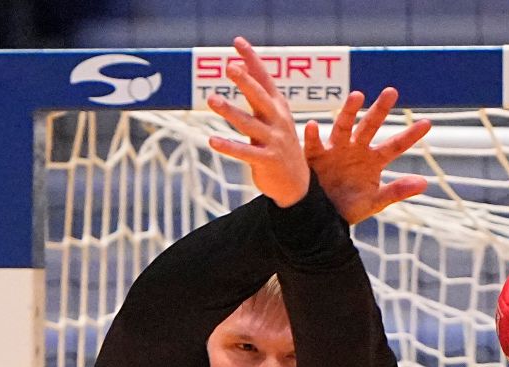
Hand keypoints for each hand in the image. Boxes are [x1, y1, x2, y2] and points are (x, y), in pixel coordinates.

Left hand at [206, 37, 309, 208]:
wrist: (297, 184)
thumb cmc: (279, 144)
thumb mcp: (273, 116)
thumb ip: (258, 93)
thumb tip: (241, 65)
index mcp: (278, 107)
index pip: (264, 79)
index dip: (252, 59)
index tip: (237, 42)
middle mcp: (278, 121)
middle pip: (260, 98)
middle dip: (245, 82)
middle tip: (229, 67)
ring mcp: (274, 141)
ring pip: (249, 124)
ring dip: (230, 111)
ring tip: (211, 99)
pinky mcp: (267, 161)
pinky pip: (245, 152)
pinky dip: (229, 146)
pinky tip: (212, 140)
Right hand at [303, 87, 430, 223]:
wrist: (322, 217)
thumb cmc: (350, 207)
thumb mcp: (375, 201)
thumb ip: (397, 191)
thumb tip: (424, 183)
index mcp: (373, 160)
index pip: (395, 145)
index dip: (410, 135)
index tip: (427, 123)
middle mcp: (356, 149)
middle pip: (370, 126)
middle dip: (380, 109)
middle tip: (391, 91)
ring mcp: (336, 150)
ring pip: (343, 127)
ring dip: (349, 111)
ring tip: (357, 96)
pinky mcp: (315, 157)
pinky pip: (313, 144)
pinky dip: (312, 135)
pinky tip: (313, 125)